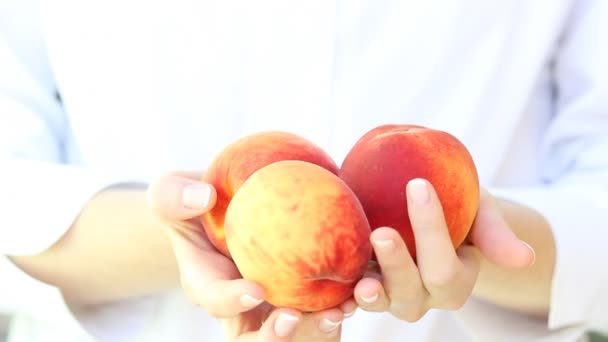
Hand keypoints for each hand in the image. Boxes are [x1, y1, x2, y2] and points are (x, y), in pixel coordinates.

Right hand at [147, 171, 352, 340]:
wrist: (230, 205)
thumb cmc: (196, 200)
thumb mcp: (171, 192)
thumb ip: (175, 194)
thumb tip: (202, 197)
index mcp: (207, 283)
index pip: (213, 300)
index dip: (231, 303)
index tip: (255, 290)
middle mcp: (241, 305)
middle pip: (254, 339)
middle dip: (275, 338)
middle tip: (295, 317)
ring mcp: (273, 303)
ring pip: (295, 335)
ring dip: (318, 329)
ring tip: (342, 307)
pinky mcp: (302, 293)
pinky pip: (323, 311)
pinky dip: (344, 304)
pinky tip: (364, 287)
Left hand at [353, 178, 534, 320]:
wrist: (425, 212)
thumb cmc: (459, 209)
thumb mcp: (481, 212)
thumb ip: (496, 234)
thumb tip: (524, 258)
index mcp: (456, 281)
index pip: (445, 263)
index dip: (432, 227)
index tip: (418, 184)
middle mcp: (425, 297)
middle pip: (412, 290)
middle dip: (398, 264)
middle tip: (382, 233)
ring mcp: (392, 296)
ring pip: (383, 301)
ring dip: (370, 293)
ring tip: (360, 281)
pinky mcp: (365, 288)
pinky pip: (352, 301)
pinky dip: (341, 301)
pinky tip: (327, 293)